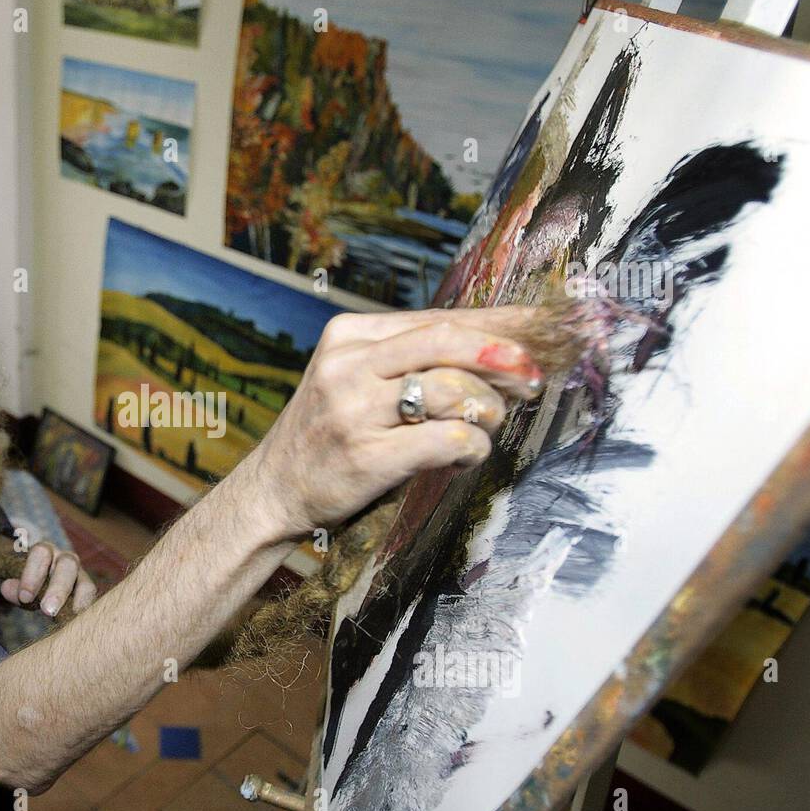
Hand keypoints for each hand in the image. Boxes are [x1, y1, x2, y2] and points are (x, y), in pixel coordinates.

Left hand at [0, 542, 97, 616]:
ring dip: (77, 601)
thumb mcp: (19, 584)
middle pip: (68, 565)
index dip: (33, 575)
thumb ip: (14, 588)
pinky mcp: (88, 592)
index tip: (25, 597)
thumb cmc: (29, 584)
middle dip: (58, 589)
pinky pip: (92, 600)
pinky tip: (78, 623)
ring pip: (85, 583)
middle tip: (47, 610)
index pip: (41, 554)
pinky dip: (85, 611)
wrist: (44, 584)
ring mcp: (80, 575)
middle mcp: (65, 559)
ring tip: (68, 619)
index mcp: (45, 551)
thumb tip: (7, 588)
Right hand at [248, 306, 545, 537]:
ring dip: (486, 411)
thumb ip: (410, 358)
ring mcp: (355, 411)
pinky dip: (472, 449)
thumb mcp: (355, 380)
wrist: (274, 491)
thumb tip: (499, 345)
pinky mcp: (367, 456)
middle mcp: (348, 366)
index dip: (495, 328)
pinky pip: (448, 441)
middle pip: (447, 341)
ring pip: (452, 390)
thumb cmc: (331, 434)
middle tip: (532, 378)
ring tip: (484, 428)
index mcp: (349, 335)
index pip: (437, 319)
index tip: (535, 339)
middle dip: (503, 357)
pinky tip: (464, 457)